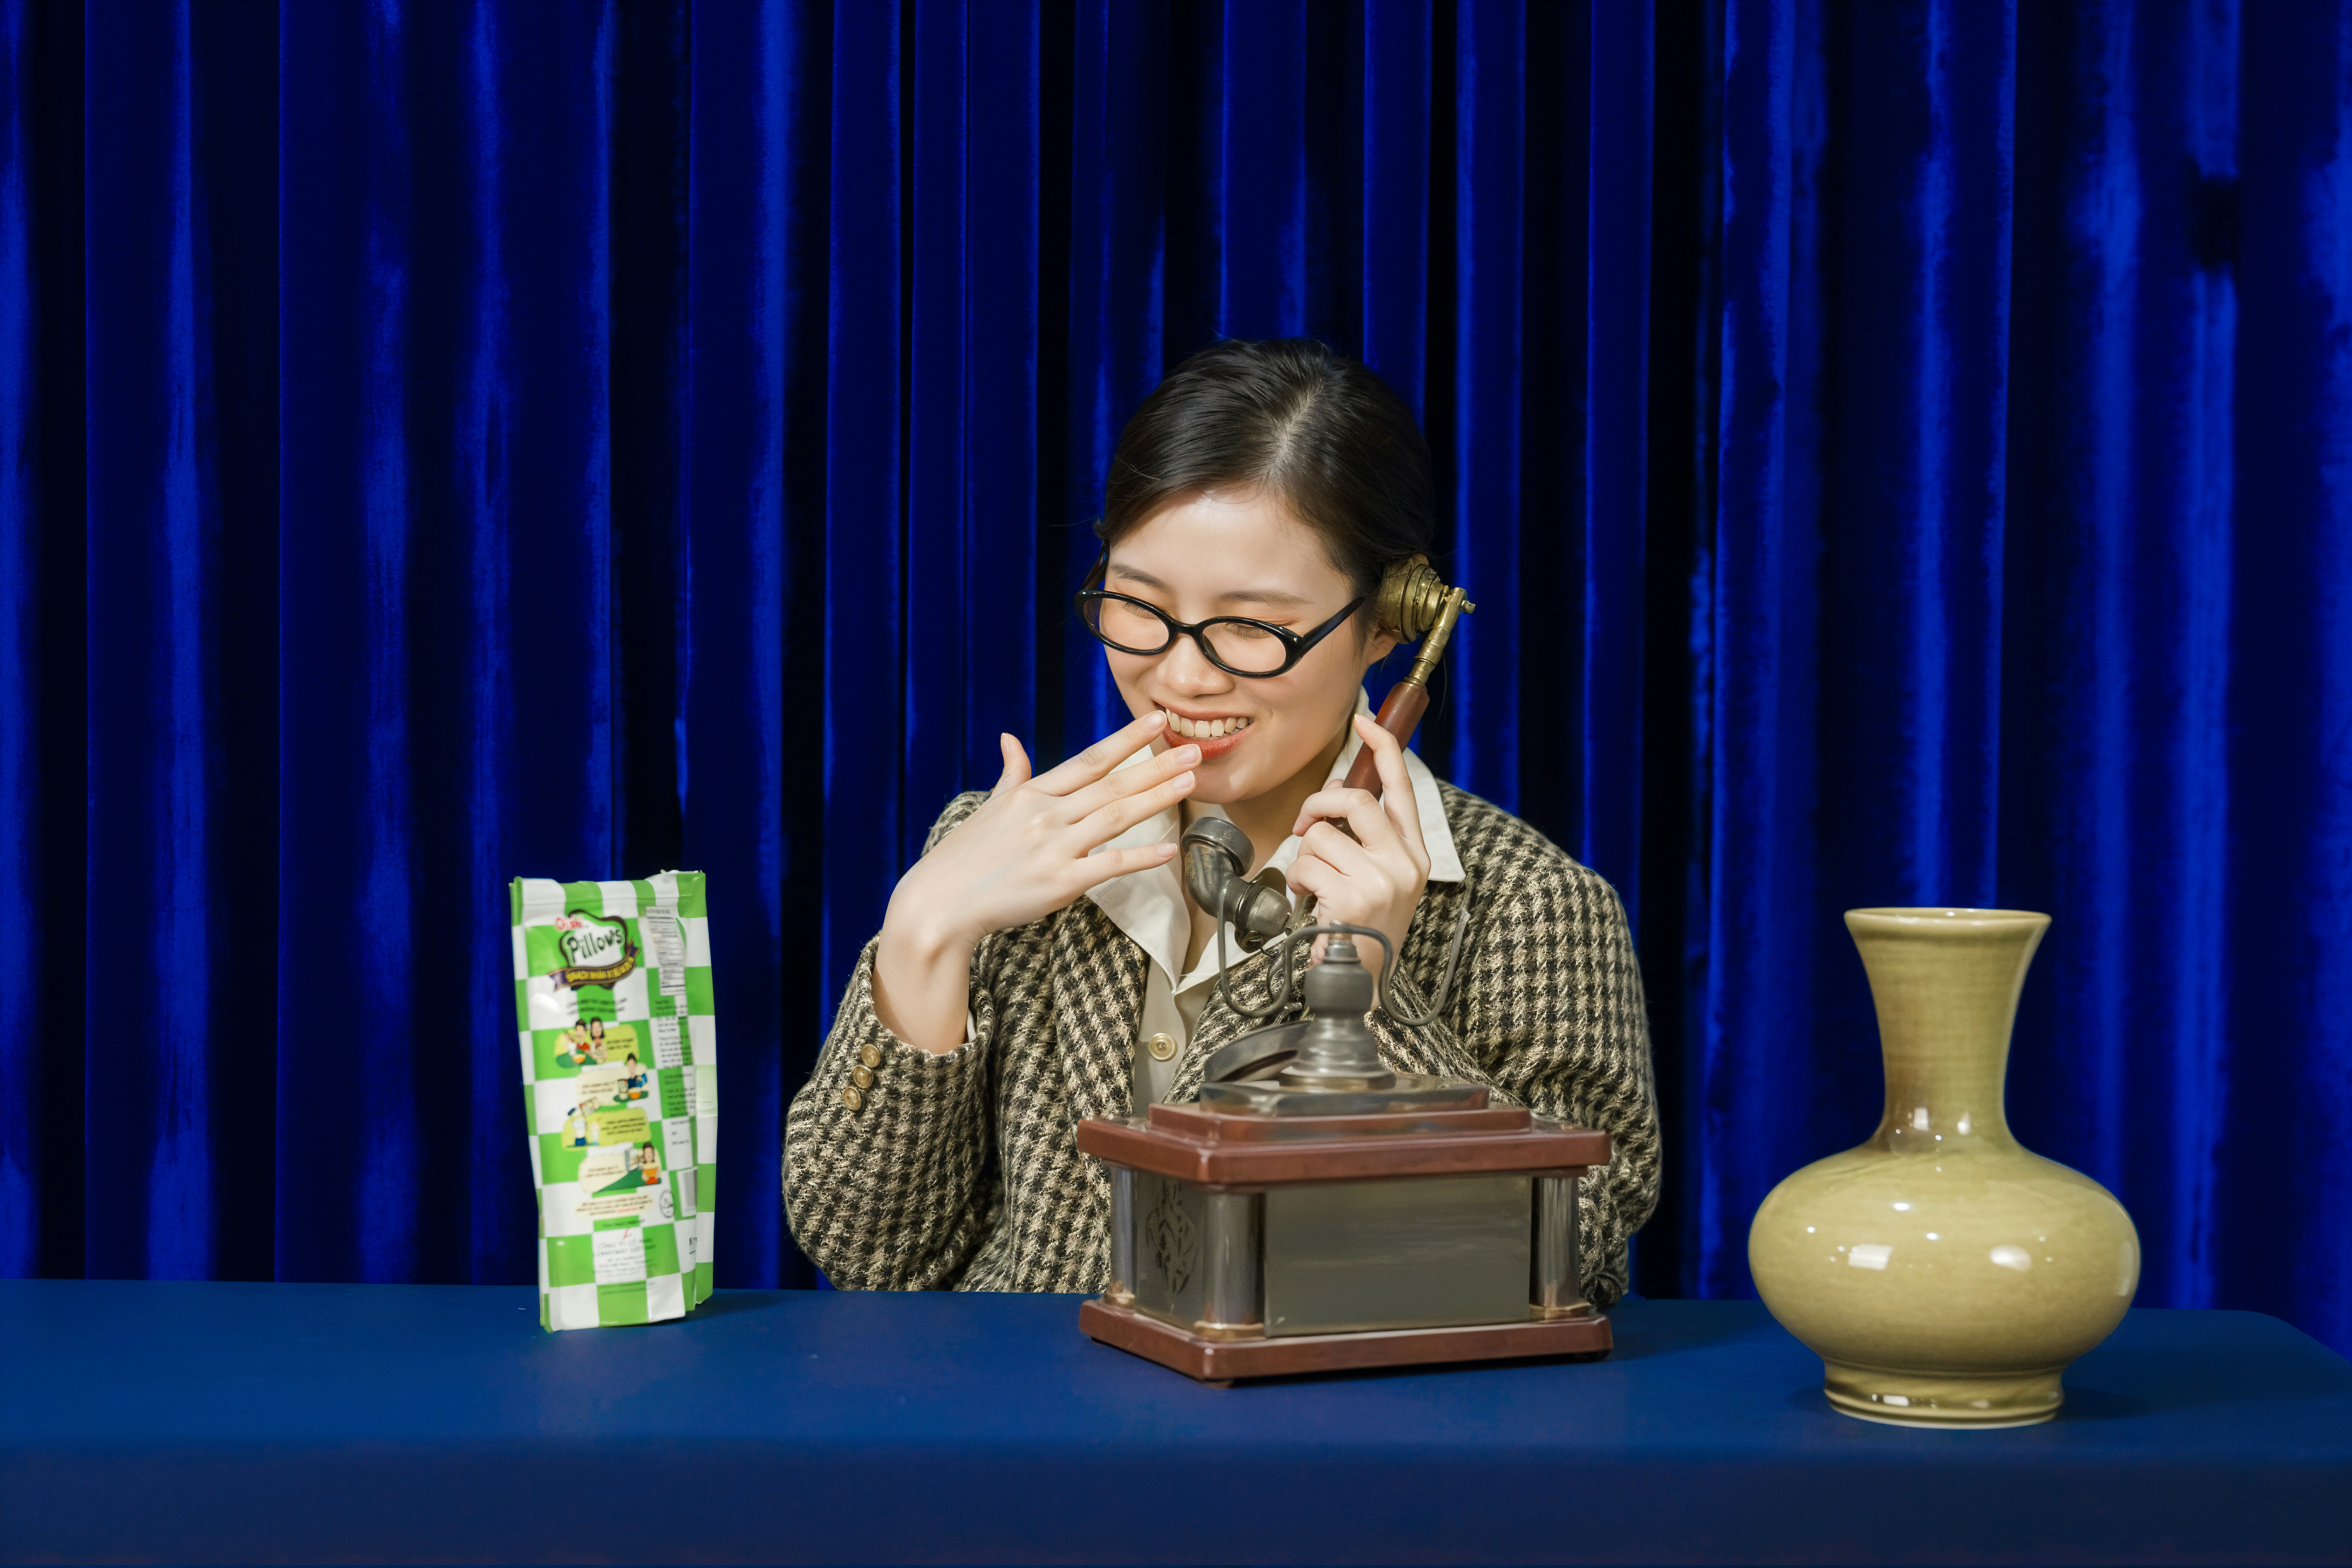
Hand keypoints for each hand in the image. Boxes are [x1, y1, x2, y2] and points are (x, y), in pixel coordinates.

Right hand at [874, 711, 1196, 1049]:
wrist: (940, 902)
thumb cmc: (966, 857)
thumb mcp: (990, 808)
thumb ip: (1012, 774)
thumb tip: (1011, 740)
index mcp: (1032, 794)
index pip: (1088, 760)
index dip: (1126, 740)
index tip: (1156, 722)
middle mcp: (1046, 815)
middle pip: (1111, 784)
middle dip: (1156, 765)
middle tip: (1194, 750)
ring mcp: (1054, 848)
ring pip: (1115, 817)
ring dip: (1156, 798)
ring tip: (1190, 783)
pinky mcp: (1060, 883)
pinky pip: (1108, 865)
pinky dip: (1141, 857)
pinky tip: (1169, 849)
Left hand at [1282, 714, 1430, 979]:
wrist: (1361, 984)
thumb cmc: (1362, 928)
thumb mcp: (1378, 879)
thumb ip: (1367, 839)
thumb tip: (1340, 794)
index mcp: (1414, 853)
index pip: (1402, 787)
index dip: (1383, 748)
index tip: (1364, 721)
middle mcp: (1404, 863)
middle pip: (1357, 799)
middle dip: (1320, 803)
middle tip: (1306, 824)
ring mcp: (1381, 880)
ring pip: (1322, 834)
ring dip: (1303, 857)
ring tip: (1311, 884)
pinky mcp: (1352, 897)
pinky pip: (1305, 864)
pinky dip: (1296, 880)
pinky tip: (1309, 902)